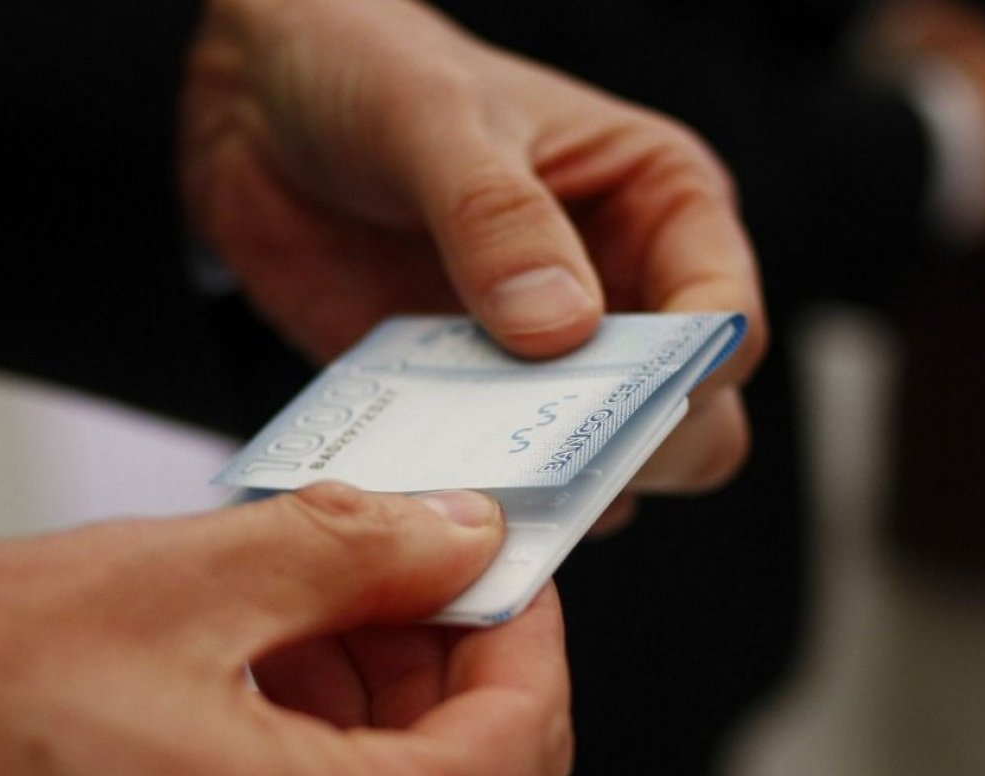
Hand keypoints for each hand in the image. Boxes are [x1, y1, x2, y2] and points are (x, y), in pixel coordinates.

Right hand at [0, 484, 571, 775]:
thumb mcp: (171, 584)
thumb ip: (352, 553)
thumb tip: (458, 534)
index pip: (522, 740)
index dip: (521, 628)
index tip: (493, 560)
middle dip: (453, 680)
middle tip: (395, 582)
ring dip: (392, 736)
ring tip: (305, 631)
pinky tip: (259, 702)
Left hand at [181, 0, 765, 499]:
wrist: (258, 106)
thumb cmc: (374, 73)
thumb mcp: (436, 120)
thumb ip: (497, 218)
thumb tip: (561, 327)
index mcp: (660, 206)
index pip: (727, 323)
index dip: (693, 374)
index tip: (624, 401)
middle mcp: (623, 294)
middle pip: (693, 425)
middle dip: (631, 451)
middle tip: (545, 452)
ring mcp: (548, 362)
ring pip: (601, 472)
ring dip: (543, 484)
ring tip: (468, 469)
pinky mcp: (470, 403)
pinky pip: (497, 478)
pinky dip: (463, 493)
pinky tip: (413, 475)